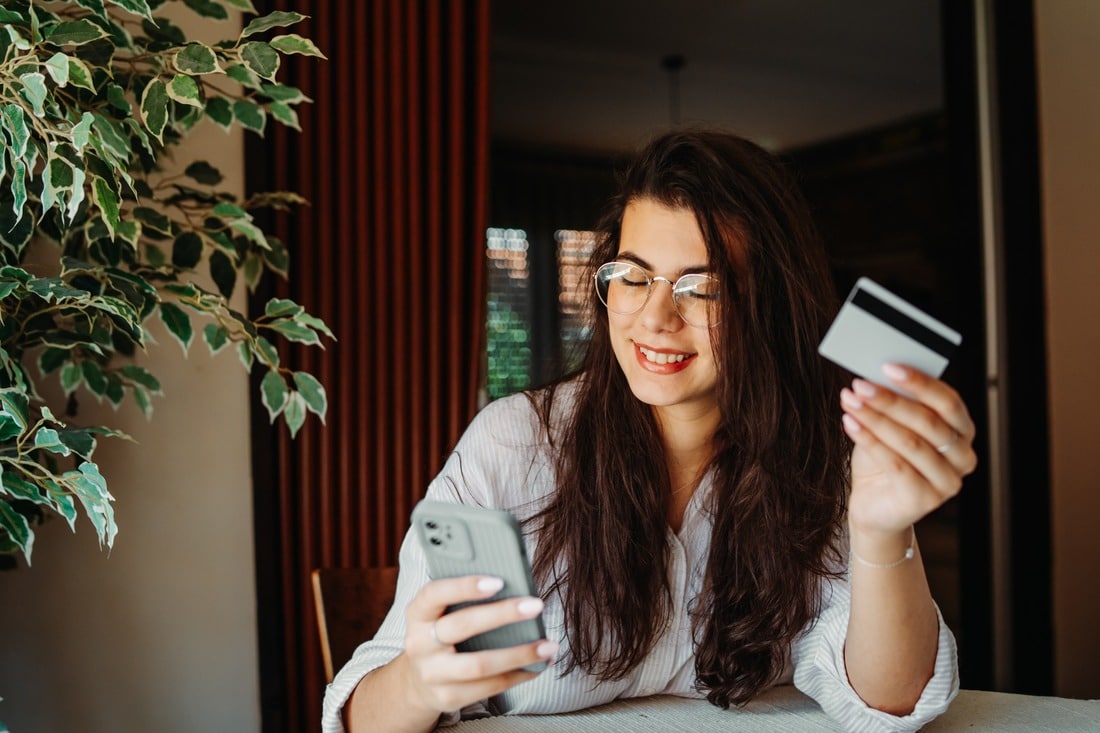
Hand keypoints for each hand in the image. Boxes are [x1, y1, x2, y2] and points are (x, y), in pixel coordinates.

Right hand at [399, 575, 556, 714]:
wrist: (418, 681)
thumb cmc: (441, 633)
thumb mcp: (441, 613)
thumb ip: (464, 599)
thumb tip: (514, 586)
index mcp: (418, 614)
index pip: (435, 594)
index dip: (464, 586)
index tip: (498, 581)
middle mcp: (419, 644)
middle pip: (462, 626)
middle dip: (503, 614)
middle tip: (536, 605)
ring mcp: (432, 674)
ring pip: (479, 664)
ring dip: (519, 654)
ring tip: (548, 645)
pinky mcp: (448, 697)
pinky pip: (489, 687)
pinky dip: (518, 675)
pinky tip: (536, 666)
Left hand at [839, 363, 977, 536]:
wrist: (874, 506)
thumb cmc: (884, 460)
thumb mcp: (889, 426)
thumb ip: (892, 404)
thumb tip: (874, 375)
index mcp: (962, 431)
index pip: (949, 401)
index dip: (920, 382)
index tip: (888, 366)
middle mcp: (963, 457)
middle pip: (929, 421)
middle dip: (890, 399)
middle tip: (860, 384)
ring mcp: (948, 482)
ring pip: (911, 442)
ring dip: (875, 418)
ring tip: (849, 401)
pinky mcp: (926, 500)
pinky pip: (896, 465)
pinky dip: (870, 441)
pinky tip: (850, 424)